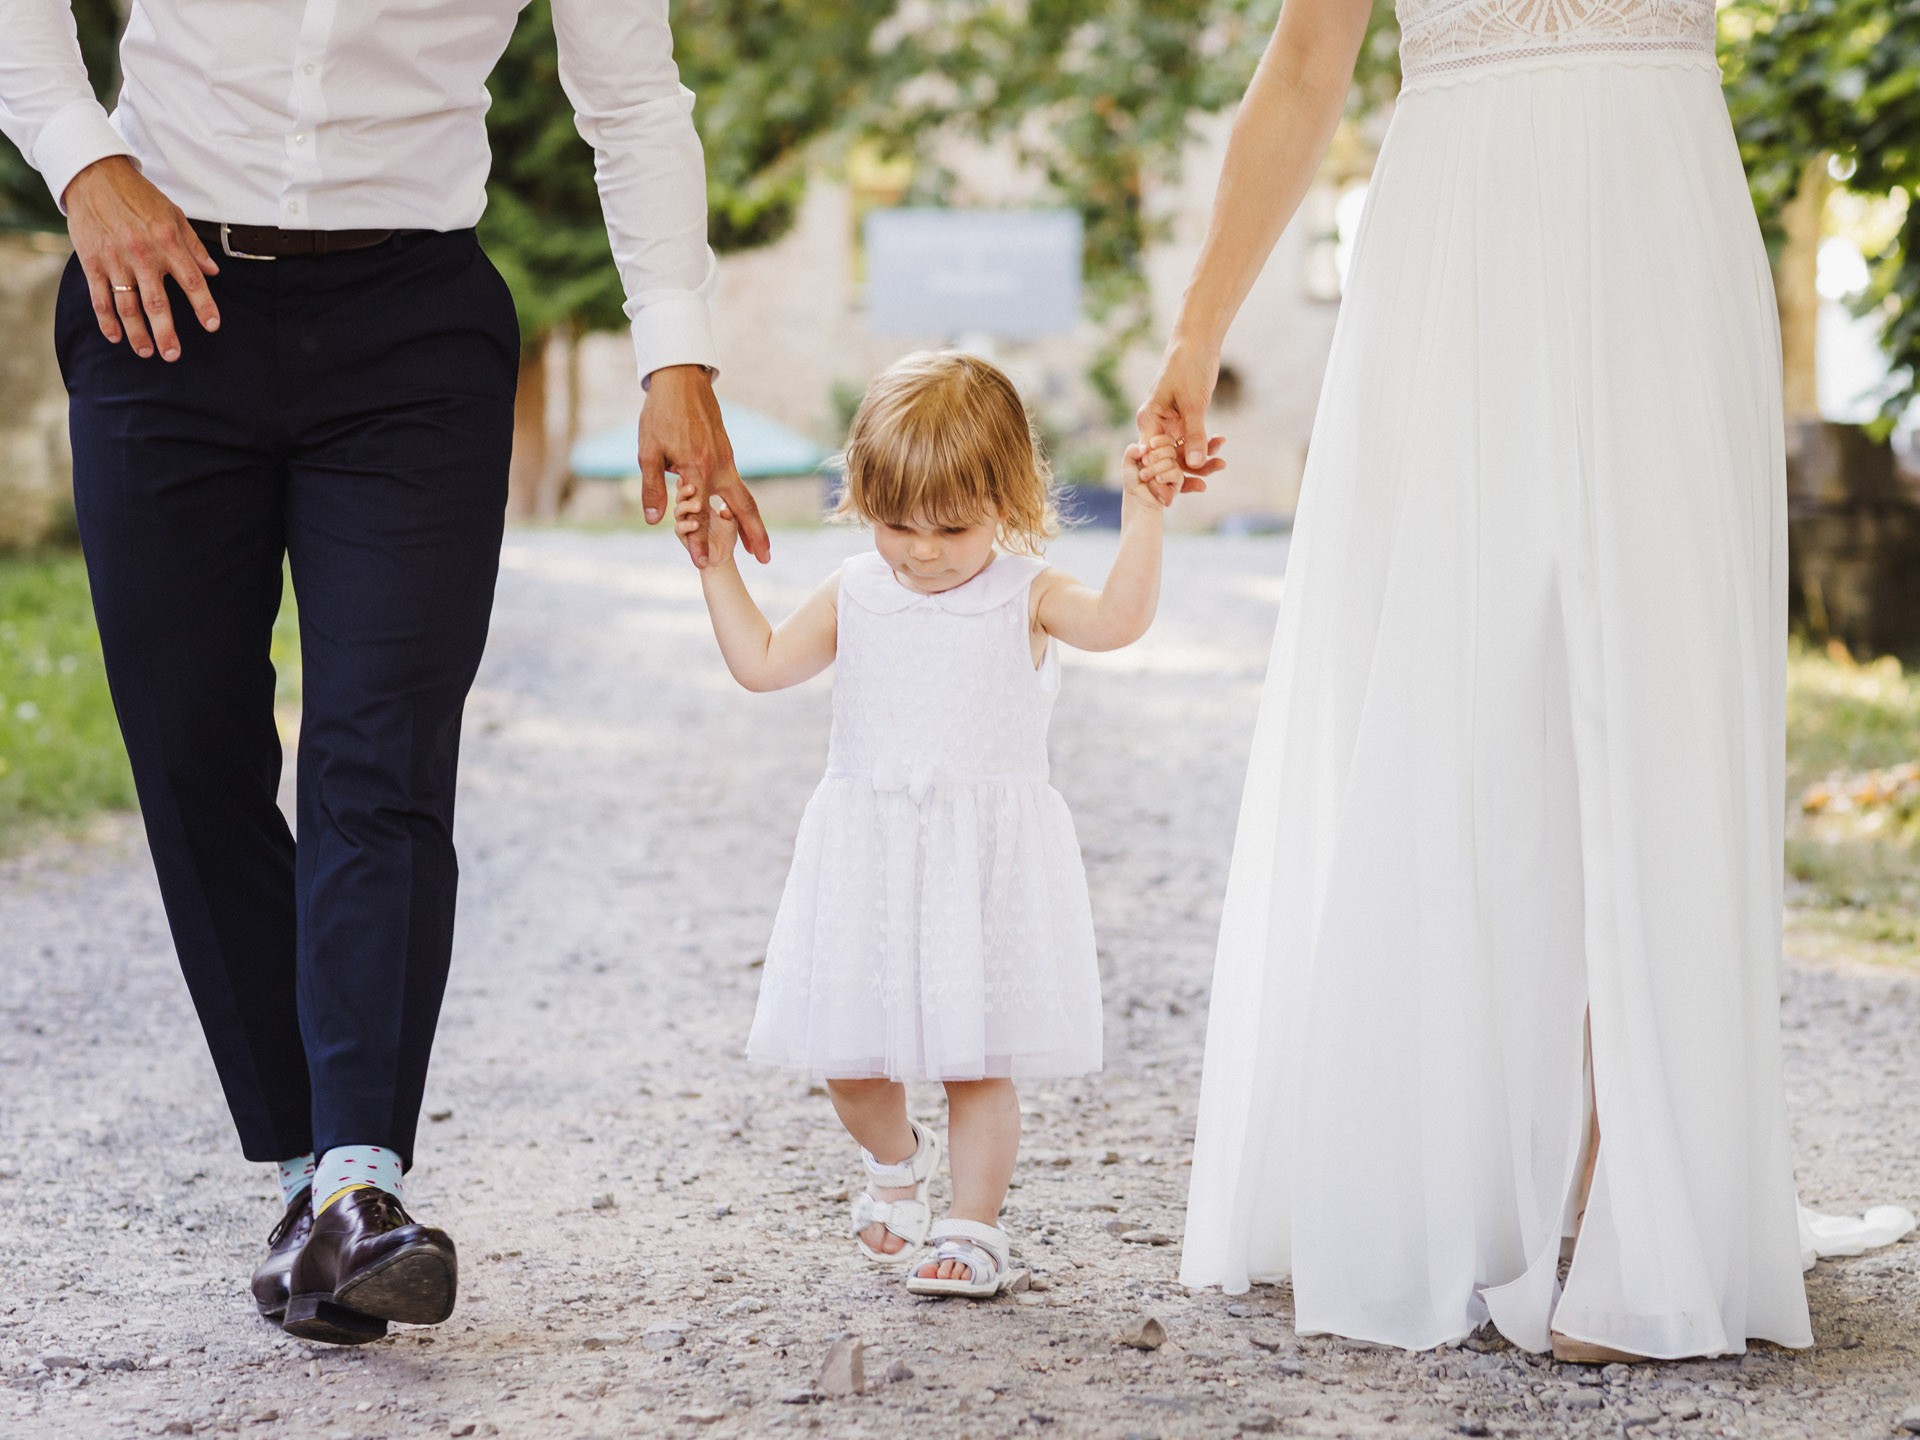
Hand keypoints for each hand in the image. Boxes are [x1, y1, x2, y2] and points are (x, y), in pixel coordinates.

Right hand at [63, 156, 219, 361]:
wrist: (94, 176)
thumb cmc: (138, 196)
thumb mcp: (173, 215)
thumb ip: (193, 246)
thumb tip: (214, 272)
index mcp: (167, 243)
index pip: (192, 280)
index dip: (203, 305)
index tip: (212, 325)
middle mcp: (142, 255)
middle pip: (157, 303)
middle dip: (166, 333)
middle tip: (173, 355)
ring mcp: (115, 260)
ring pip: (127, 306)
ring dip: (137, 333)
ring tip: (147, 352)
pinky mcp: (92, 262)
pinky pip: (100, 298)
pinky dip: (107, 320)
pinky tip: (115, 337)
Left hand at [639, 365, 769, 568]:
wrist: (681, 381)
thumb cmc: (660, 415)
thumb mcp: (648, 452)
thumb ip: (652, 488)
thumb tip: (654, 520)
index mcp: (696, 469)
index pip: (699, 514)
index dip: (698, 541)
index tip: (702, 563)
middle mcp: (718, 467)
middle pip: (742, 508)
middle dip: (755, 535)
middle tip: (764, 559)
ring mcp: (727, 460)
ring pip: (745, 498)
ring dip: (754, 524)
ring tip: (760, 547)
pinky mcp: (727, 454)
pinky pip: (737, 485)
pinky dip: (743, 506)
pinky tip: (740, 517)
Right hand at [675, 481, 739, 566]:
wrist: (721, 556)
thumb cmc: (726, 533)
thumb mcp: (732, 518)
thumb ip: (729, 509)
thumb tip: (725, 508)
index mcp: (698, 500)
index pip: (691, 487)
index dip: (690, 480)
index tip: (694, 472)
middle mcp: (688, 510)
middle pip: (681, 496)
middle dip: (685, 490)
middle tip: (692, 487)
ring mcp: (683, 522)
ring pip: (678, 511)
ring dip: (687, 507)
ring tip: (698, 506)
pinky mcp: (683, 536)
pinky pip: (680, 528)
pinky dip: (687, 525)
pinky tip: (696, 524)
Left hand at [1125, 436, 1184, 507]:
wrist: (1137, 497)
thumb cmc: (1133, 479)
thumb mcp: (1127, 463)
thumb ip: (1131, 451)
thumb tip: (1145, 447)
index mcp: (1158, 450)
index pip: (1167, 439)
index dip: (1161, 440)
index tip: (1151, 445)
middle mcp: (1168, 458)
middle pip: (1170, 449)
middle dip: (1155, 455)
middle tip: (1144, 463)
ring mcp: (1174, 468)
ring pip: (1171, 462)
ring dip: (1155, 469)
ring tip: (1144, 476)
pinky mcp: (1178, 480)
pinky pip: (1176, 473)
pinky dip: (1164, 476)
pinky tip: (1157, 479)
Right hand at [1136, 336, 1229, 488]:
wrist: (1198, 343)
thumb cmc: (1188, 367)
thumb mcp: (1193, 404)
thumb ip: (1194, 434)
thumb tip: (1194, 463)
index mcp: (1149, 419)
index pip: (1151, 457)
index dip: (1161, 478)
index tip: (1172, 496)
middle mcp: (1156, 424)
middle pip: (1166, 459)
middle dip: (1183, 473)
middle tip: (1202, 488)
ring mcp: (1170, 423)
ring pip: (1182, 452)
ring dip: (1199, 460)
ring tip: (1220, 464)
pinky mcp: (1184, 420)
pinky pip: (1192, 441)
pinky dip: (1205, 445)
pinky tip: (1220, 445)